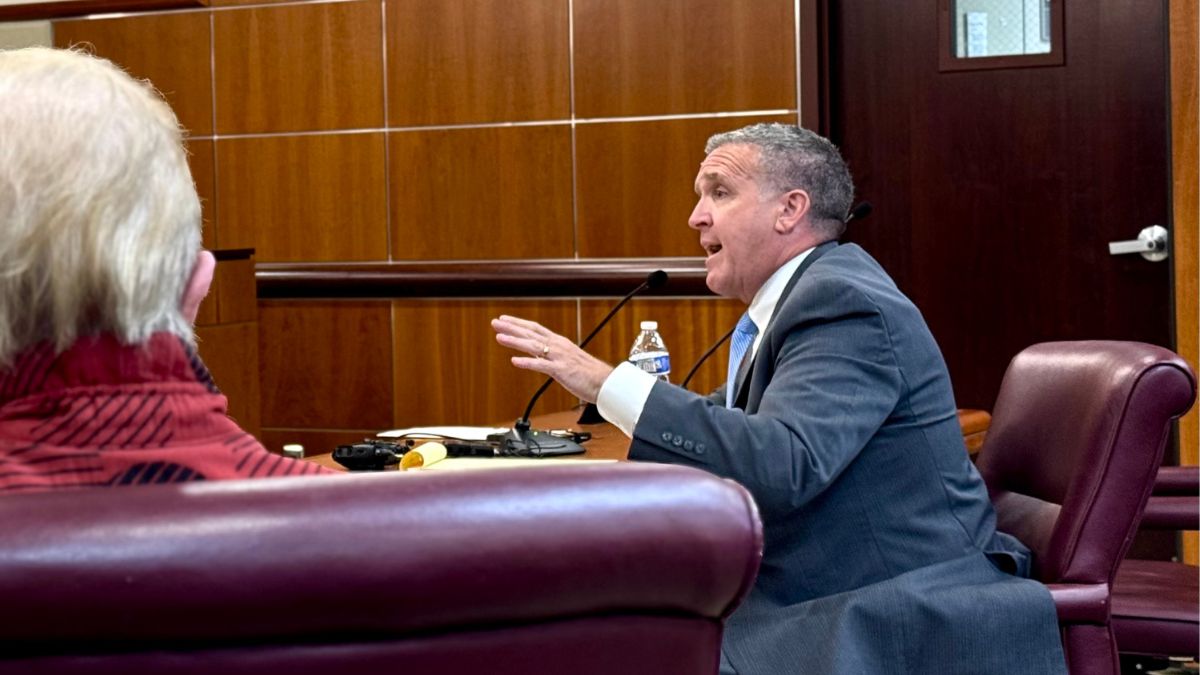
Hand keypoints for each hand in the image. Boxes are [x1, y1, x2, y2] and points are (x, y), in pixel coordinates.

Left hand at [491, 315, 614, 402]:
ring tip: (499, 337)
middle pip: (531, 334)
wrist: (605, 382)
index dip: (519, 323)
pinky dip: (528, 362)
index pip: (535, 329)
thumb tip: (536, 354)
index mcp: (559, 343)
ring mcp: (559, 357)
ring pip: (533, 346)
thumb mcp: (567, 360)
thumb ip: (551, 356)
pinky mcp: (561, 370)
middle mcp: (558, 346)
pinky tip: (515, 361)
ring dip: (515, 341)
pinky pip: (542, 365)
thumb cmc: (589, 374)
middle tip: (495, 322)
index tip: (504, 319)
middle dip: (511, 327)